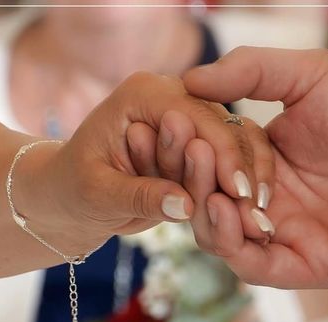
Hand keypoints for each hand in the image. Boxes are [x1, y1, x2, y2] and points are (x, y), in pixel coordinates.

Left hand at [13, 72, 270, 256]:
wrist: (66, 198)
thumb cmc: (70, 190)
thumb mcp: (97, 193)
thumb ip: (139, 195)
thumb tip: (186, 205)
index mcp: (143, 94)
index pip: (196, 117)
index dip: (223, 156)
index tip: (242, 194)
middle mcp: (169, 99)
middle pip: (221, 127)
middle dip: (242, 170)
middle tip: (260, 212)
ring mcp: (184, 122)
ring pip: (230, 144)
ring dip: (246, 180)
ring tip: (261, 221)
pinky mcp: (192, 148)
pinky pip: (224, 163)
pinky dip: (237, 188)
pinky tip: (252, 216)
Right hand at [184, 47, 327, 287]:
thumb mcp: (308, 76)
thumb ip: (251, 70)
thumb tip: (190, 78)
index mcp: (259, 164)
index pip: (208, 163)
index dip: (190, 146)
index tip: (173, 122)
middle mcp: (263, 203)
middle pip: (205, 202)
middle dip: (191, 178)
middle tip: (188, 149)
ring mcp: (279, 237)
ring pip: (218, 237)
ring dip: (205, 209)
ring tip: (207, 178)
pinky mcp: (300, 266)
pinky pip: (251, 265)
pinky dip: (231, 241)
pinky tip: (226, 207)